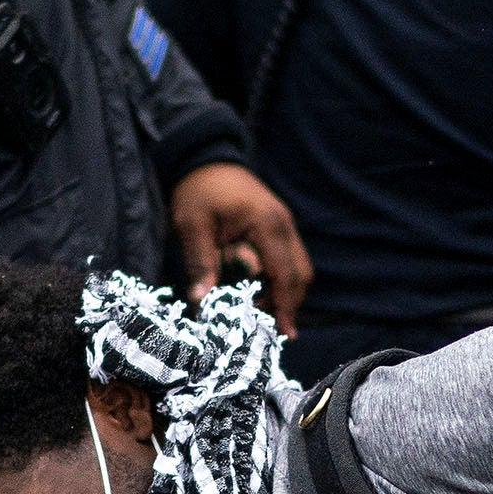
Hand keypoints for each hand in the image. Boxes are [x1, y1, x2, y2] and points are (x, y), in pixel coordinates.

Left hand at [168, 160, 310, 332]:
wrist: (205, 159)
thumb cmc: (198, 191)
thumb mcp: (192, 226)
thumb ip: (199, 262)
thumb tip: (201, 301)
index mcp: (266, 224)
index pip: (283, 274)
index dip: (284, 306)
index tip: (284, 333)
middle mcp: (284, 225)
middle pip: (300, 275)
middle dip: (288, 304)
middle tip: (268, 329)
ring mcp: (284, 225)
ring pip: (299, 269)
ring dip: (286, 293)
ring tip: (261, 315)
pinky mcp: (279, 227)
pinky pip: (289, 260)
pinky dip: (281, 280)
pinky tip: (261, 295)